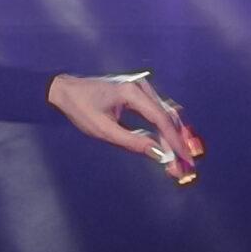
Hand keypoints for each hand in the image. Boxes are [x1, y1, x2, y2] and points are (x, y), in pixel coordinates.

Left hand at [47, 71, 203, 181]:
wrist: (64, 90)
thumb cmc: (80, 109)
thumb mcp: (103, 130)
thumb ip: (132, 142)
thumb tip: (159, 155)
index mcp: (132, 92)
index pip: (161, 119)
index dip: (175, 141)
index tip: (185, 159)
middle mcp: (141, 87)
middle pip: (167, 117)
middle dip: (176, 142)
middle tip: (185, 164)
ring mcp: (141, 88)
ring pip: (165, 115)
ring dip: (173, 136)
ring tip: (180, 158)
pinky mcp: (139, 94)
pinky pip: (157, 112)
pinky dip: (164, 128)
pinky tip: (170, 143)